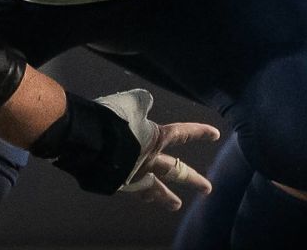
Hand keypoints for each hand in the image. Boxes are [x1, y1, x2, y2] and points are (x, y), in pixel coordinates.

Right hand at [96, 89, 219, 210]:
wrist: (91, 144)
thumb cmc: (113, 120)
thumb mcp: (129, 102)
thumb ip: (140, 102)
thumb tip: (147, 100)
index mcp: (155, 138)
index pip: (182, 133)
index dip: (199, 132)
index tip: (215, 134)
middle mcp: (149, 159)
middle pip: (176, 170)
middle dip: (193, 179)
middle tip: (208, 189)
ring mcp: (135, 174)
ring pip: (155, 190)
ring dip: (166, 197)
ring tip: (176, 205)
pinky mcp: (118, 184)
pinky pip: (131, 190)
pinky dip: (137, 191)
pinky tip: (137, 193)